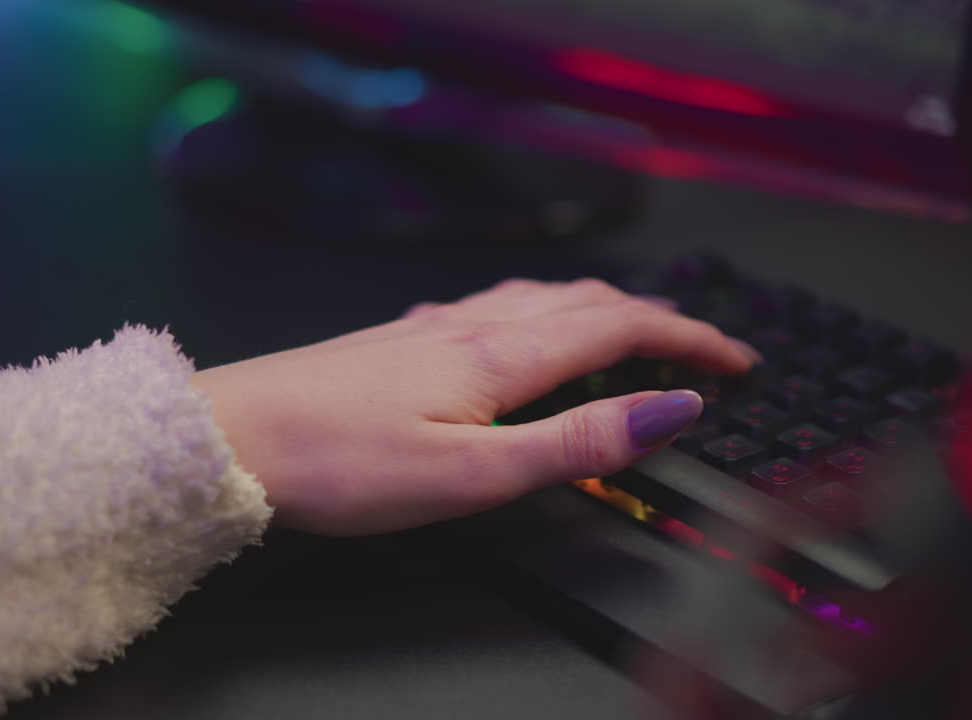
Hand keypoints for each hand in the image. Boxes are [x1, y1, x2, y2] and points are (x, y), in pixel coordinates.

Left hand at [191, 278, 758, 534]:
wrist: (232, 437)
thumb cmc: (338, 464)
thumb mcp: (472, 474)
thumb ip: (576, 443)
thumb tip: (670, 410)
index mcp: (502, 356)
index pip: (623, 328)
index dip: (691, 340)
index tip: (739, 360)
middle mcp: (474, 326)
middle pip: (591, 302)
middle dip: (661, 319)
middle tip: (706, 345)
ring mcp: (436, 327)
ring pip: (545, 298)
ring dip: (607, 307)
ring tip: (638, 326)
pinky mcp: (405, 339)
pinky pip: (501, 305)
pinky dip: (549, 310)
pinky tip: (528, 325)